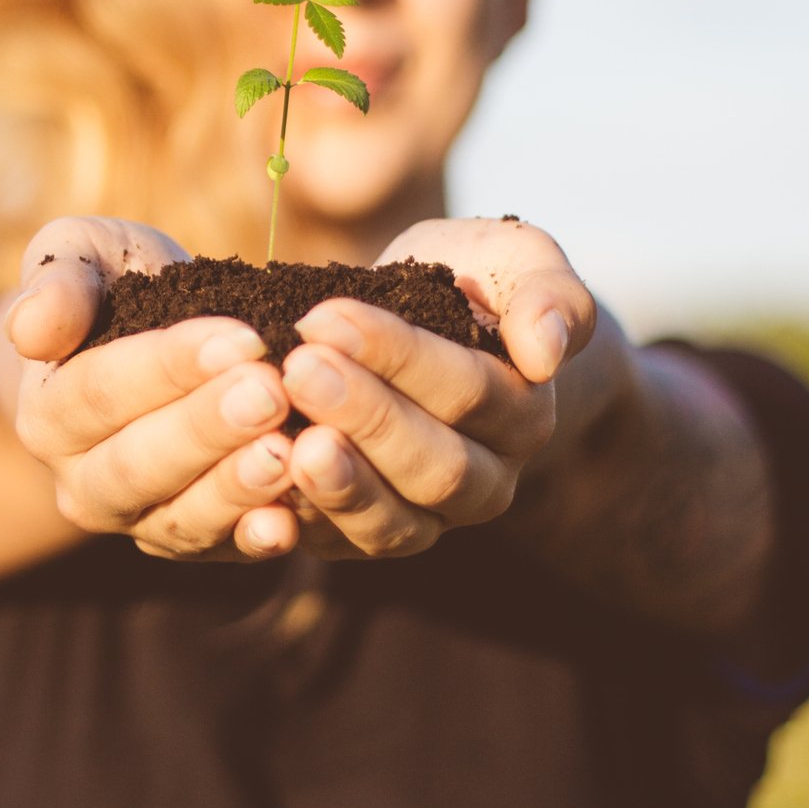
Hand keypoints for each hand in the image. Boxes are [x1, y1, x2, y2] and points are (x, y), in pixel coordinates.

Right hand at [4, 217, 302, 561]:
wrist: (141, 340)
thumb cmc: (113, 286)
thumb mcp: (80, 255)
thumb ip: (57, 280)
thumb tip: (31, 329)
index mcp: (48, 414)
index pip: (103, 390)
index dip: (170, 366)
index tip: (242, 337)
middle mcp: (83, 483)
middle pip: (139, 465)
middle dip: (208, 429)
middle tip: (271, 392)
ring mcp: (141, 522)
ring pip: (182, 518)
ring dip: (236, 487)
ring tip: (288, 450)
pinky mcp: (199, 545)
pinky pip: (226, 551)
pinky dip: (258, 537)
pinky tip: (294, 520)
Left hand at [278, 217, 595, 558]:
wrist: (428, 329)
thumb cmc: (471, 283)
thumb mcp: (516, 261)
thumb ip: (549, 294)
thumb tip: (546, 352)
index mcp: (524, 414)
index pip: (468, 391)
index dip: (398, 356)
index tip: (326, 316)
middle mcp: (486, 482)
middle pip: (434, 465)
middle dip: (362, 417)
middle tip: (297, 370)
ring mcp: (427, 519)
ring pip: (392, 524)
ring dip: (337, 484)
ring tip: (286, 443)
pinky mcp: (364, 537)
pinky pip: (337, 546)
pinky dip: (298, 522)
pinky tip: (259, 487)